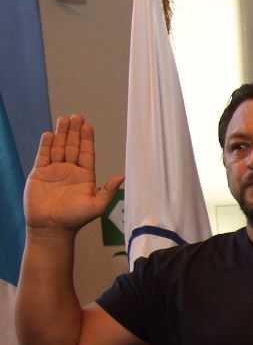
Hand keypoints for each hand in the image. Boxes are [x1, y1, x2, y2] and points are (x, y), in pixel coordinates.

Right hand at [23, 115, 123, 235]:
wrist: (51, 228)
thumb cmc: (75, 219)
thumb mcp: (96, 206)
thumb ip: (108, 191)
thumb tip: (122, 176)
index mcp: (85, 176)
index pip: (87, 153)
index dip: (87, 139)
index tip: (88, 126)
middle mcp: (70, 171)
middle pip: (73, 146)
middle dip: (75, 132)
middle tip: (77, 116)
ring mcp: (54, 171)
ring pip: (59, 148)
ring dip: (62, 134)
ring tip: (64, 119)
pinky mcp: (39, 173)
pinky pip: (43, 155)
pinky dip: (46, 145)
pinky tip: (50, 134)